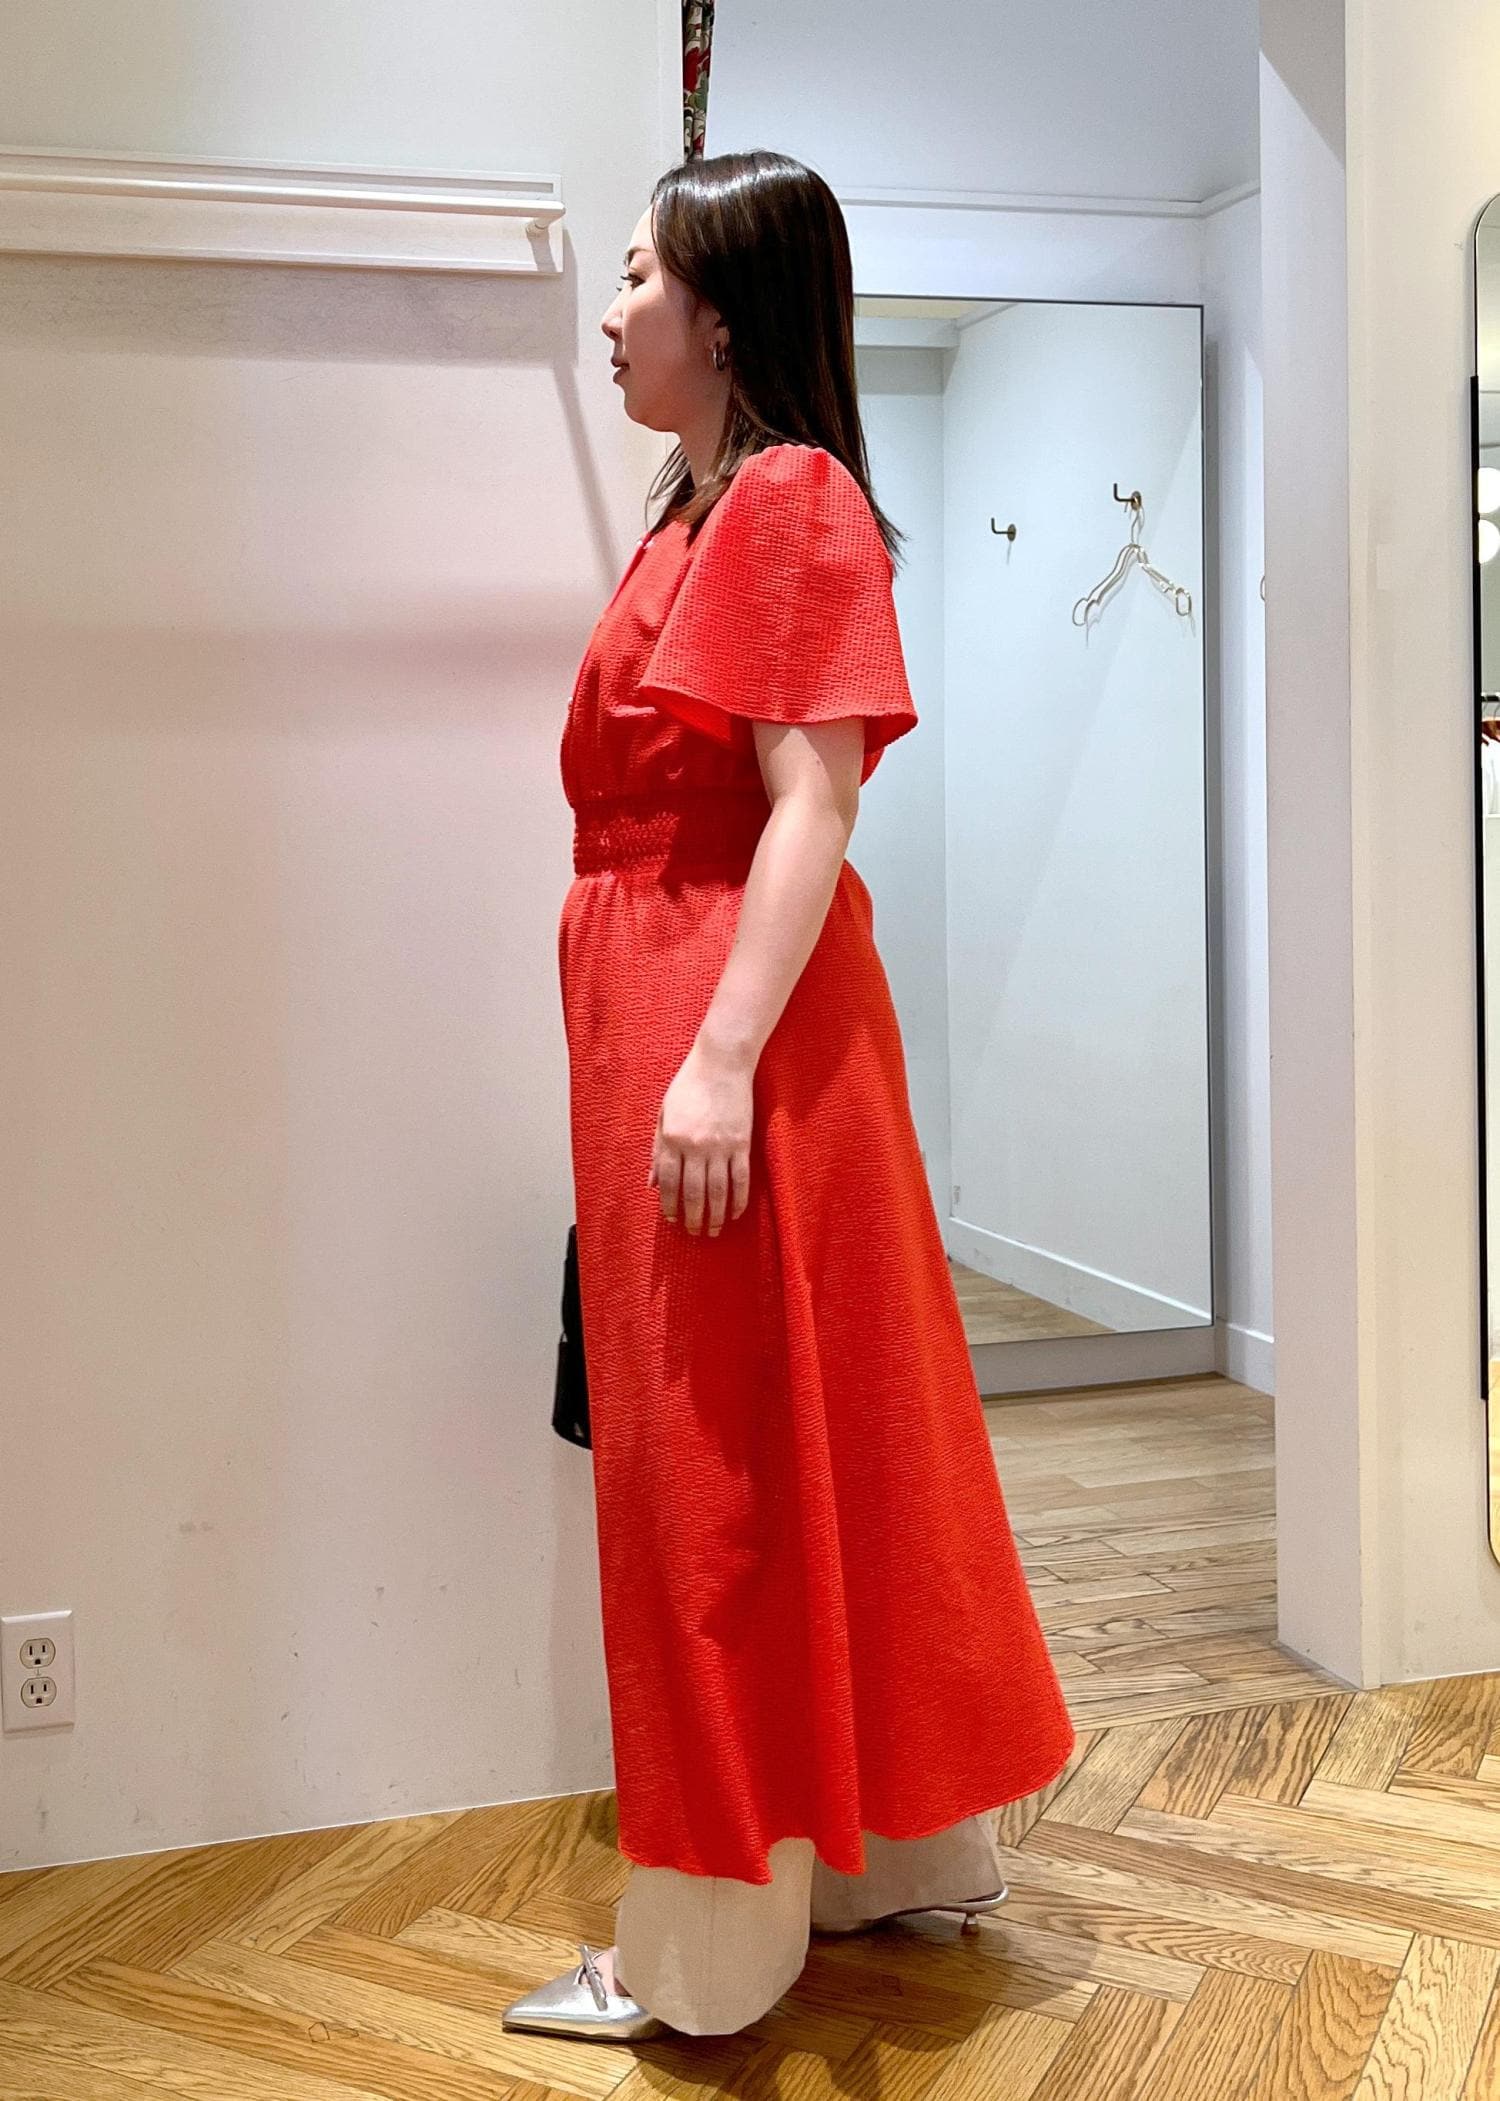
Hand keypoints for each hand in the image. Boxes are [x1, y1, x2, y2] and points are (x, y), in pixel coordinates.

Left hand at [649, 1042, 753, 1235]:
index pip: (669, 1182)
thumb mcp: (664, 1113)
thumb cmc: (689, 1084)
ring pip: (718, 1191)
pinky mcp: (741, 1143)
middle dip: (692, 1217)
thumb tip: (653, 1182)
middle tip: (694, 1232)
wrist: (722, 1062)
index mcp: (673, 1138)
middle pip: (693, 1192)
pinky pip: (741, 1179)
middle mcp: (695, 1146)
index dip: (669, 1205)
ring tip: (714, 1230)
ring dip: (715, 1215)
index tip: (671, 1220)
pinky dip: (738, 1199)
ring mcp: (721, 1146)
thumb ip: (658, 1150)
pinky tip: (735, 1213)